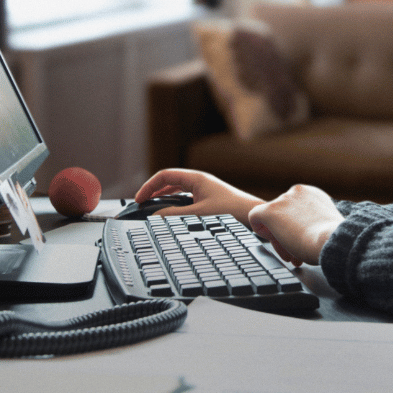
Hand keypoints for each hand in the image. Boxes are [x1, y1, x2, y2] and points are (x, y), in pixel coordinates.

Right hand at [134, 169, 263, 224]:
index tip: (139, 199)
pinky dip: (175, 205)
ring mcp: (204, 190)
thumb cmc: (231, 211)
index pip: (165, 175)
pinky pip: (185, 199)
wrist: (253, 216)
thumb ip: (174, 215)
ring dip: (164, 199)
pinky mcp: (209, 200)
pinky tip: (171, 216)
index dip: (149, 186)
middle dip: (154, 192)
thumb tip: (154, 216)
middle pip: (170, 182)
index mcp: (196, 178)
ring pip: (177, 191)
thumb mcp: (198, 214)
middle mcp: (199, 182)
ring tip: (152, 210)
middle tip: (142, 205)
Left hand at [248, 185, 343, 265]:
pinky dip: (259, 228)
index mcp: (313, 194)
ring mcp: (283, 200)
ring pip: (271, 218)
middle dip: (286, 231)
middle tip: (294, 249)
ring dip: (277, 234)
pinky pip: (254, 216)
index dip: (297, 225)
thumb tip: (311, 230)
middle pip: (283, 212)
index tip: (302, 238)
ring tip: (288, 251)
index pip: (296, 208)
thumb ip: (317, 221)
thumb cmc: (333, 238)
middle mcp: (297, 192)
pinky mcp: (270, 210)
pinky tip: (270, 238)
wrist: (331, 239)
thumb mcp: (328, 224)